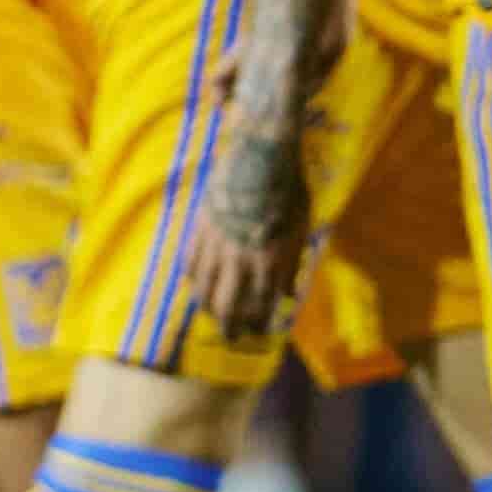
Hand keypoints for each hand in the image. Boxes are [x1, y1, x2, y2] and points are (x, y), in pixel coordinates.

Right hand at [176, 115, 310, 343]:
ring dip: (208, 308)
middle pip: (229, 307)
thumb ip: (292, 266)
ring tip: (211, 315)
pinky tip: (197, 285)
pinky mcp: (200, 228)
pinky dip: (194, 279)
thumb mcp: (300, 230)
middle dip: (230, 327)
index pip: (261, 307)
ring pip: (205, 289)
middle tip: (231, 335)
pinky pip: (191, 264)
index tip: (259, 330)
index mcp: (270, 262)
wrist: (261, 155)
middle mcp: (242, 259)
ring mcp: (217, 244)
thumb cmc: (288, 191)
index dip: (258, 324)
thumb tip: (288, 296)